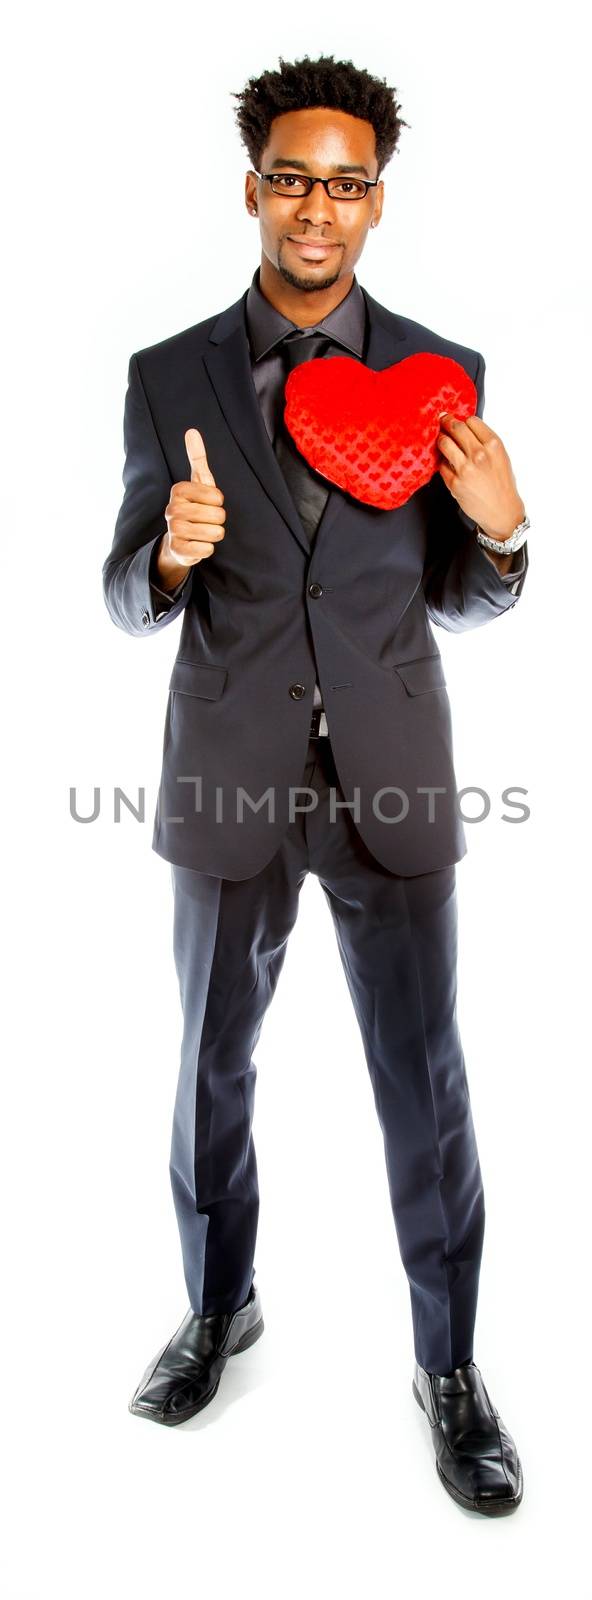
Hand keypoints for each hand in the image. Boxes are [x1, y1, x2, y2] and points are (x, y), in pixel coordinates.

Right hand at [155, 429, 225, 589]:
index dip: (218, 502)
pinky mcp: (177, 550)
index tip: (208, 504)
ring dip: (215, 535)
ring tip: (204, 532)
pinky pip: (207, 549)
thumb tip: (192, 431)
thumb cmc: (194, 507)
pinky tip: (198, 545)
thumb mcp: (199, 482)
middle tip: (206, 520)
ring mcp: (173, 530)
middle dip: (218, 520)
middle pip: (218, 515)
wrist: (179, 540)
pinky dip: (208, 549)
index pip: (217, 497)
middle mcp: (172, 509)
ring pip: (214, 533)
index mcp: (178, 490)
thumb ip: (197, 457)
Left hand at [437, 414, 524, 538]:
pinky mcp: (454, 482)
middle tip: (442, 421)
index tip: (459, 422)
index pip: (472, 421)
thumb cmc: (502, 485)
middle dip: (447, 422)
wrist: (502, 511)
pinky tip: (448, 464)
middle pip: (456, 427)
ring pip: (444, 443)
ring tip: (442, 440)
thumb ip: (485, 442)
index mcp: (494, 445)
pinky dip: (443, 463)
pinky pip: (441, 465)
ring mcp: (465, 468)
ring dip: (441, 439)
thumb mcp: (501, 457)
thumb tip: (466, 428)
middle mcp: (479, 454)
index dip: (464, 421)